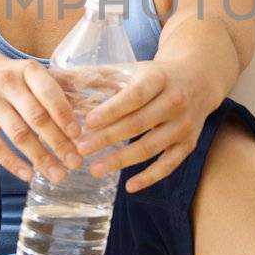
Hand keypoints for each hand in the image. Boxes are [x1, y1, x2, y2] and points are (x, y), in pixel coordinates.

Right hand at [0, 51, 85, 183]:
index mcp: (28, 69)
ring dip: (40, 157)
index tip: (78, 135)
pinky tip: (29, 175)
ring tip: (58, 175)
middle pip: (35, 117)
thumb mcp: (34, 74)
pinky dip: (12, 163)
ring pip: (17, 134)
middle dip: (58, 142)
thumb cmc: (14, 78)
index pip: (49, 92)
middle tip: (75, 163)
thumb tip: (92, 114)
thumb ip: (60, 89)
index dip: (64, 115)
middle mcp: (6, 82)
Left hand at [71, 60, 214, 192]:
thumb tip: (55, 77)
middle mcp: (175, 101)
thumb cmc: (155, 76)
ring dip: (122, 160)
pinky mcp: (189, 144)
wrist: (199, 79)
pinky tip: (129, 186)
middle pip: (139, 123)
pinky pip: (169, 164)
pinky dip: (150, 177)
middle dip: (108, 138)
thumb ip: (96, 76)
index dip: (111, 110)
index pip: (134, 96)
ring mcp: (183, 125)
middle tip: (80, 150)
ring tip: (94, 169)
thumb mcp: (131, 68)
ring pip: (151, 147)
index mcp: (158, 79)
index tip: (87, 122)